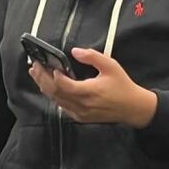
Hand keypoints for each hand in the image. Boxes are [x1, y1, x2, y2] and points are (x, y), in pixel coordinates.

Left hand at [28, 48, 157, 127]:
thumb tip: (74, 51)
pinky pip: (62, 106)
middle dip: (42, 78)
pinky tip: (49, 87)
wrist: (133, 108)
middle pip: (55, 93)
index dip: (53, 76)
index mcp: (89, 92)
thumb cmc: (122, 86)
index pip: (64, 85)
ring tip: (36, 74)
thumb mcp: (111, 66)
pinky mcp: (80, 117)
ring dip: (44, 87)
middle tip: (35, 65)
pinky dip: (53, 96)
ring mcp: (80, 113)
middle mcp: (82, 105)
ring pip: (56, 100)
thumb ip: (92, 57)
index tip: (48, 64)